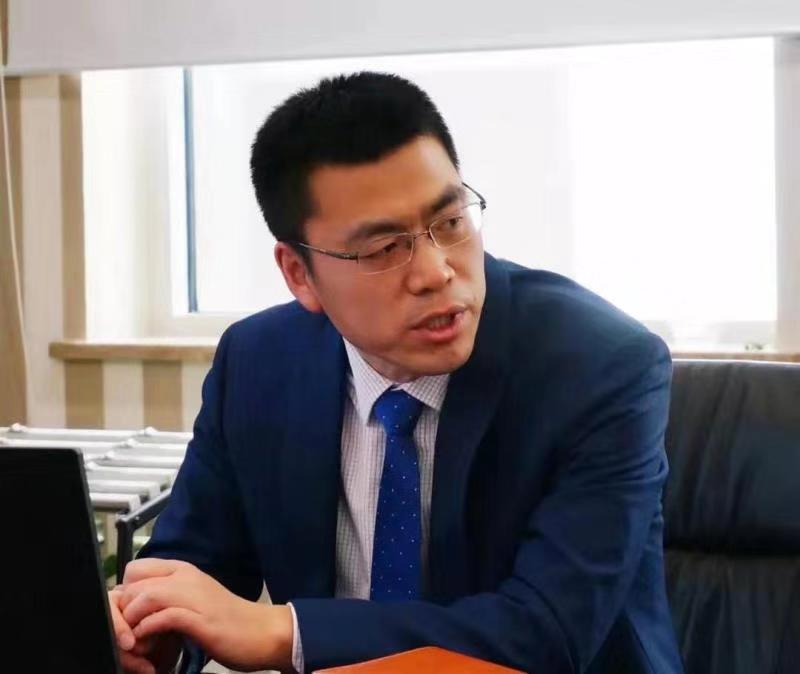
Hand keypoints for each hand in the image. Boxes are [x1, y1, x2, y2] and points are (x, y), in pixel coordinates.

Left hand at [117, 559, 293, 671]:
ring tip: (134, 641)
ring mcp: (195, 596)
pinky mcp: (201, 619)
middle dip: (123, 611)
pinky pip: (164, 617)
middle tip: (125, 634)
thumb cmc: (227, 620)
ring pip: (146, 596)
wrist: (262, 631)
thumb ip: (169, 598)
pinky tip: (148, 641)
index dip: (125, 592)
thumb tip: (138, 609)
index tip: (127, 615)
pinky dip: (149, 630)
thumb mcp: (193, 600)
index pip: (136, 568)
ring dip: (132, 621)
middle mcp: (187, 578)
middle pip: (135, 584)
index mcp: (184, 571)